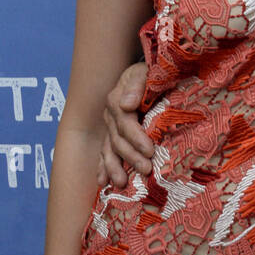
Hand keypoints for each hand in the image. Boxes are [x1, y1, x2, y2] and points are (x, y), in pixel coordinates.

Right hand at [98, 61, 152, 186]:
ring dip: (114, 167)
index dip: (136, 137)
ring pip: (109, 149)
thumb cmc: (151, 72)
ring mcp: (110, 126)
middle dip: (131, 156)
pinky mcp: (112, 134)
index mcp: (118, 99)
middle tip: (146, 170)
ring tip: (121, 183)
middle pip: (117, 139)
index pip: (125, 122)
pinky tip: (103, 182)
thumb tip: (126, 104)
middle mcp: (111, 115)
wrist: (147, 73)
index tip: (150, 150)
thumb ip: (137, 85)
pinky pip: (104, 152)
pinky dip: (103, 167)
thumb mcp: (146, 72)